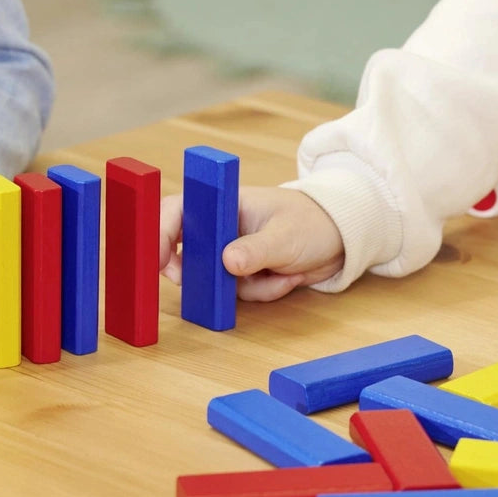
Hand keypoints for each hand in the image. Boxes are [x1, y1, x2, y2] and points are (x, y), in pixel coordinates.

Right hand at [159, 186, 344, 301]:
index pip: (177, 212)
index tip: (156, 260)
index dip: (159, 232)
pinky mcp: (242, 273)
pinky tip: (288, 278)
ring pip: (214, 279)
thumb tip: (227, 263)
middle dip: (198, 273)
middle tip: (211, 284)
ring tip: (282, 273)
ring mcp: (229, 252)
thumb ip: (255, 250)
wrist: (341, 239)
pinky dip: (261, 292)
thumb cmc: (313, 222)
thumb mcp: (285, 236)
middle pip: (185, 251)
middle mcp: (220, 228)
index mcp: (223, 203)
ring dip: (246, 286)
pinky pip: (236, 293)